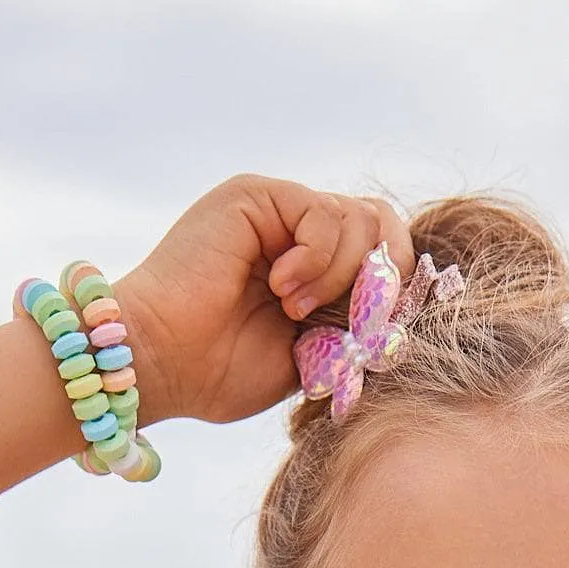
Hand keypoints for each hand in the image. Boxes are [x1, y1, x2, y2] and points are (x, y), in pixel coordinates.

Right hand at [112, 178, 415, 428]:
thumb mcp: (315, 355)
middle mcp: (297, 231)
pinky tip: (283, 290)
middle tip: (347, 322)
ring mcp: (277, 209)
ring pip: (359, 219)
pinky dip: (317, 258)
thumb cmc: (222, 372)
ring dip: (340, 276)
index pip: (385, 253)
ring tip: (295, 310)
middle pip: (382, 226)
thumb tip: (406, 308)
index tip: (371, 337)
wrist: (162, 363)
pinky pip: (324, 212)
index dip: (396, 291)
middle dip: (380, 281)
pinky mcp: (257, 196)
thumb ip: (357, 324)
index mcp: (314, 268)